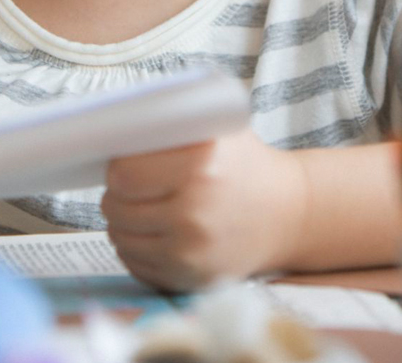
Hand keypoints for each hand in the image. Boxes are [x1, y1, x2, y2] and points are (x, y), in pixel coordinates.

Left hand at [101, 129, 310, 291]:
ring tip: (147, 207)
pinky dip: (138, 247)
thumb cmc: (244, 164)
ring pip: (120, 237)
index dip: (120, 166)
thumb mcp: (216, 128)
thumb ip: (169, 123)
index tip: (129, 163)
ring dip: (125, 222)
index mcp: (200, 165)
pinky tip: (158, 231)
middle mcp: (195, 211)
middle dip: (119, 195)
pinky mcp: (190, 279)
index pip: (123, 174)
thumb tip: (112, 124)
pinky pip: (134, 263)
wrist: (289, 214)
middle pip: (116, 207)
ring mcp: (192, 251)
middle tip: (138, 186)